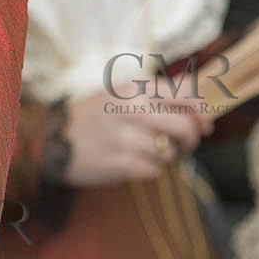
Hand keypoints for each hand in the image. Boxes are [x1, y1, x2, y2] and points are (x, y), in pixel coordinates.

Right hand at [62, 83, 214, 185]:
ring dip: (165, 156)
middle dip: (191, 139)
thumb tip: (196, 93)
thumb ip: (156, 92)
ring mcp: (127, 137)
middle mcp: (133, 109)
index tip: (205, 124)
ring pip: (170, 151)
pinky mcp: (122, 163)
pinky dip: (150, 170)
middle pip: (185, 126)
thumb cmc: (93, 117)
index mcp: (135, 88)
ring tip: (147, 152)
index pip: (184, 94)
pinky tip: (134, 163)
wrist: (53, 140)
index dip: (202, 111)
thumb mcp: (121, 93)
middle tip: (184, 145)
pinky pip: (155, 170)